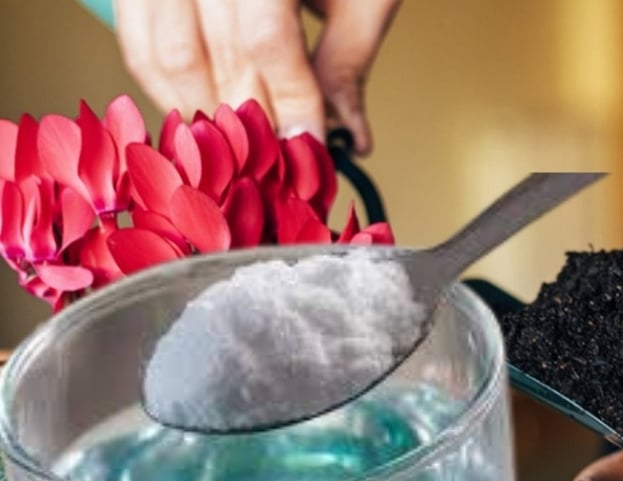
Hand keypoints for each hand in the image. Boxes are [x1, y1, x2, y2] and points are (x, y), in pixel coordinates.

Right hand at [112, 0, 400, 153]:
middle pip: (211, 55)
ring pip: (161, 53)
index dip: (287, 105)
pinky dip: (165, 83)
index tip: (307, 151)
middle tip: (275, 163)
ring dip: (201, 111)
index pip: (265, 40)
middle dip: (247, 121)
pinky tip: (202, 111)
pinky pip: (135, 37)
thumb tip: (349, 139)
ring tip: (238, 147)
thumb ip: (348, 60)